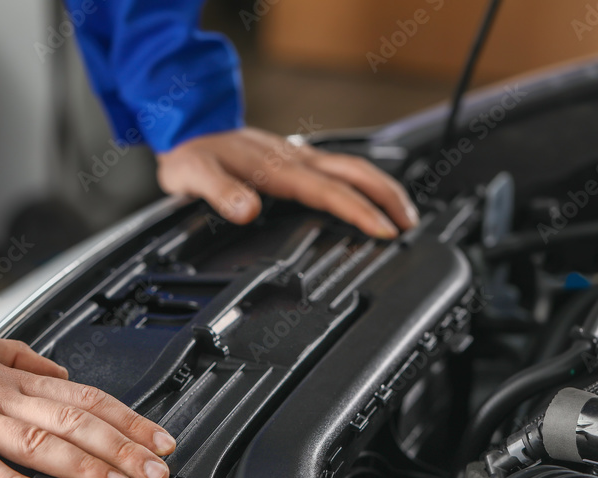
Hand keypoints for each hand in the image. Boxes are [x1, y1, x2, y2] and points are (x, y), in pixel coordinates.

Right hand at [0, 331, 175, 477]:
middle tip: (157, 469)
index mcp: (13, 379)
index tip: (160, 438)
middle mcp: (0, 395)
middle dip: (122, 446)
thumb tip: (63, 372)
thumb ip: (24, 360)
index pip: (85, 397)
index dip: (128, 418)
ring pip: (38, 440)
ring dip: (84, 465)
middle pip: (74, 420)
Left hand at [156, 127, 419, 238]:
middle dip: (388, 198)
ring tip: (404, 213)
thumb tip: (245, 210)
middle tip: (410, 225)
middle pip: (356, 174)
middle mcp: (294, 159)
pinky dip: (363, 182)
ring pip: (353, 167)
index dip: (360, 212)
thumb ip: (220, 193)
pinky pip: (339, 167)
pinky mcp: (294, 158)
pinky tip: (368, 195)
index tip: (384, 230)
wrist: (187, 126)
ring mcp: (297, 157)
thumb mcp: (195, 176)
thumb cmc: (192, 153)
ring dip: (382, 188)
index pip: (330, 192)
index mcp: (278, 168)